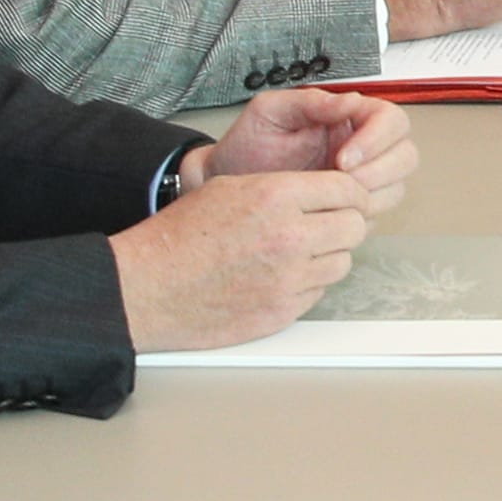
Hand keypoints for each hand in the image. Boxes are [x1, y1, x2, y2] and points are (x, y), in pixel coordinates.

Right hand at [109, 168, 371, 352]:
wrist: (147, 288)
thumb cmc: (180, 237)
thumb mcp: (231, 188)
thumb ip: (286, 189)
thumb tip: (327, 193)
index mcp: (277, 198)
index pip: (348, 190)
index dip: (350, 193)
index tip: (347, 197)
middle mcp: (290, 238)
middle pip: (354, 227)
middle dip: (345, 223)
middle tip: (328, 224)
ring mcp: (289, 279)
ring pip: (342, 262)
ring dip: (328, 255)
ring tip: (299, 251)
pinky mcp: (282, 312)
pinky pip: (318, 292)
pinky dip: (309, 283)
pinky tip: (282, 275)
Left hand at [197, 89, 418, 216]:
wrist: (223, 186)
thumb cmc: (245, 146)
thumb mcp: (271, 112)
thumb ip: (311, 101)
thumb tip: (352, 100)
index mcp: (348, 117)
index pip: (390, 119)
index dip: (377, 139)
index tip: (344, 158)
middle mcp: (363, 147)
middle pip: (405, 154)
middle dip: (380, 170)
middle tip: (342, 182)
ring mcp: (360, 179)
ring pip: (397, 186)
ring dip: (373, 195)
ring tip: (332, 200)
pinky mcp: (350, 209)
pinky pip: (377, 215)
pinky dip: (361, 217)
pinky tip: (330, 216)